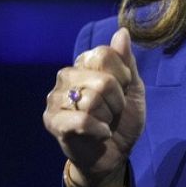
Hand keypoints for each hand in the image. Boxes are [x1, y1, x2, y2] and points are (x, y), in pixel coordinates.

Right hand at [42, 27, 145, 186]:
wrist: (114, 154)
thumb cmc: (122, 120)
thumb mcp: (132, 89)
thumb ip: (126, 61)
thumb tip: (122, 32)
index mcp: (84, 63)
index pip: (104, 54)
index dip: (122, 76)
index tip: (121, 91)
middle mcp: (66, 75)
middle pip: (102, 79)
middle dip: (116, 101)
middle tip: (112, 112)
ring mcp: (56, 98)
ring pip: (93, 100)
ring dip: (108, 117)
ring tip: (103, 122)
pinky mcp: (52, 121)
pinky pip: (82, 120)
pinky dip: (99, 130)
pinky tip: (100, 134)